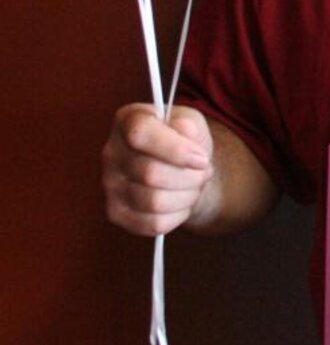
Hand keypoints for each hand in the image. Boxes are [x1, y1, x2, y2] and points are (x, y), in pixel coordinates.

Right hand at [102, 103, 214, 236]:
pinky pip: (152, 224)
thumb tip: (183, 130)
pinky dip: (177, 215)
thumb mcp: (192, 123)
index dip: (175, 149)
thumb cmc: (185, 142)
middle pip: (151, 173)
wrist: (181, 169)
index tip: (201, 158)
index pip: (140, 134)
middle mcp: (111, 152)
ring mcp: (109, 184)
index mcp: (127, 120)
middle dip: (189, 177)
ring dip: (186, 196)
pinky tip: (181, 202)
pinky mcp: (115, 212)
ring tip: (195, 186)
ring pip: (154, 201)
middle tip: (204, 172)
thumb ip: (188, 124)